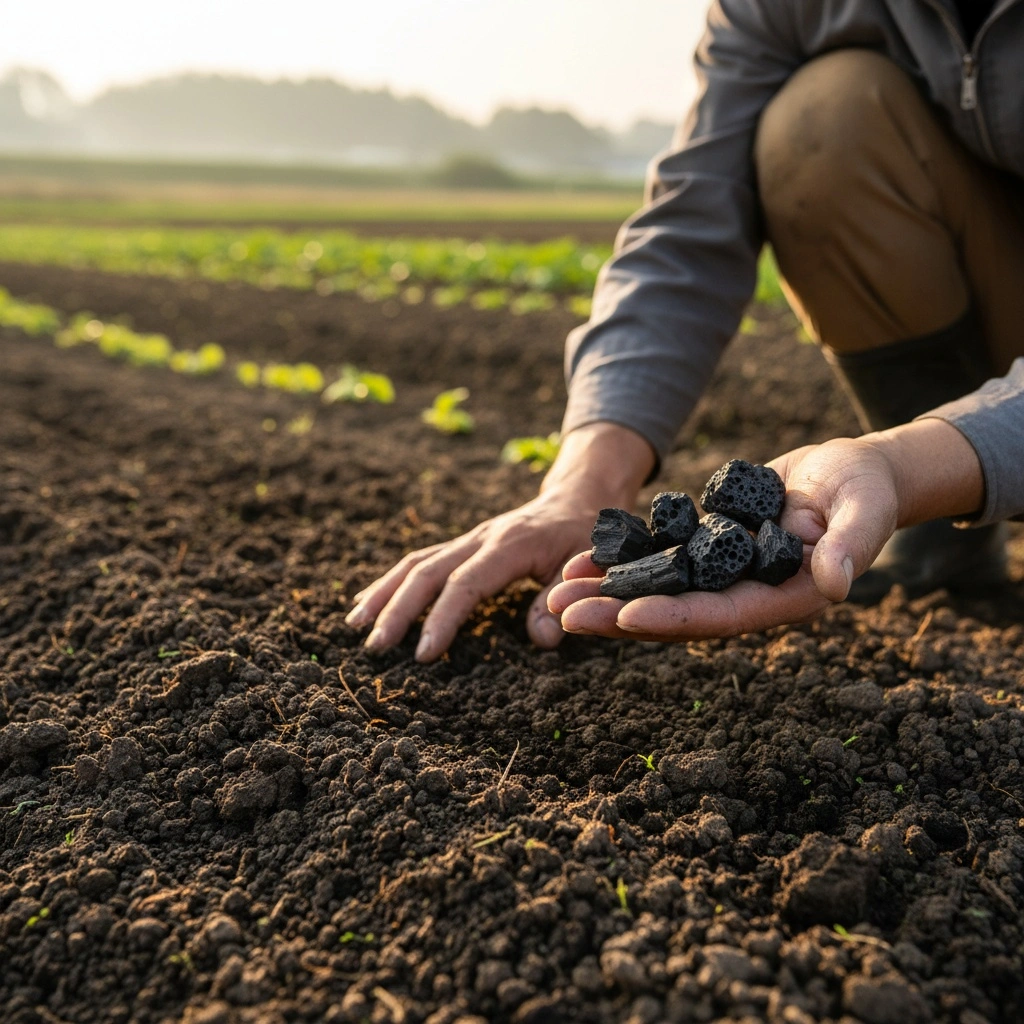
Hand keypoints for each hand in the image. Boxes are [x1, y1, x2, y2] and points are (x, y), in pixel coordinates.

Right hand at [345, 422, 655, 660]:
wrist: (579, 498)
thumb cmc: (586, 535)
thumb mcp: (589, 565)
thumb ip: (564, 597)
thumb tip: (544, 639)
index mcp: (509, 544)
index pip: (466, 583)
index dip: (442, 618)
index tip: (423, 653)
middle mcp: (480, 538)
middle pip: (427, 571)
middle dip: (397, 609)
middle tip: (376, 647)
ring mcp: (468, 539)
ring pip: (415, 562)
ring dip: (384, 593)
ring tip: (354, 624)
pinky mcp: (463, 545)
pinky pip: (420, 561)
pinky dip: (392, 583)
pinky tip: (369, 602)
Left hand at [549, 421, 982, 640]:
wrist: (852, 474)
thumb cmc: (866, 491)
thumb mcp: (865, 512)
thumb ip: (852, 546)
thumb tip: (837, 583)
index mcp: (781, 599)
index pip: (719, 615)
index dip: (673, 618)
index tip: (625, 617)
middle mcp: (743, 595)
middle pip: (673, 612)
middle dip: (617, 613)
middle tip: (562, 612)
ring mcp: (720, 575)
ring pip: (656, 590)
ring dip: (606, 591)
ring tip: (554, 589)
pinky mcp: (706, 549)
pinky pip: (657, 560)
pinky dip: (621, 561)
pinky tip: (578, 559)